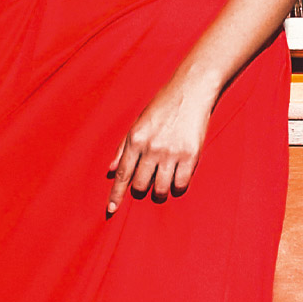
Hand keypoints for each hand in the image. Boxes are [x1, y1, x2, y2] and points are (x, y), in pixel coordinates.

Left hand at [108, 67, 217, 214]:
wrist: (191, 91)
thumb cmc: (163, 106)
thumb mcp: (138, 122)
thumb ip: (123, 147)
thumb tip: (111, 170)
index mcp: (136, 139)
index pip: (122, 174)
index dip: (116, 194)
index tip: (111, 210)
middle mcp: (151, 148)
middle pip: (140, 185)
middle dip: (141, 189)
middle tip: (147, 182)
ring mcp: (172, 153)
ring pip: (160, 188)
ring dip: (159, 191)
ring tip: (162, 184)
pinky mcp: (191, 155)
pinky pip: (181, 184)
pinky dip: (177, 186)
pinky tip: (177, 179)